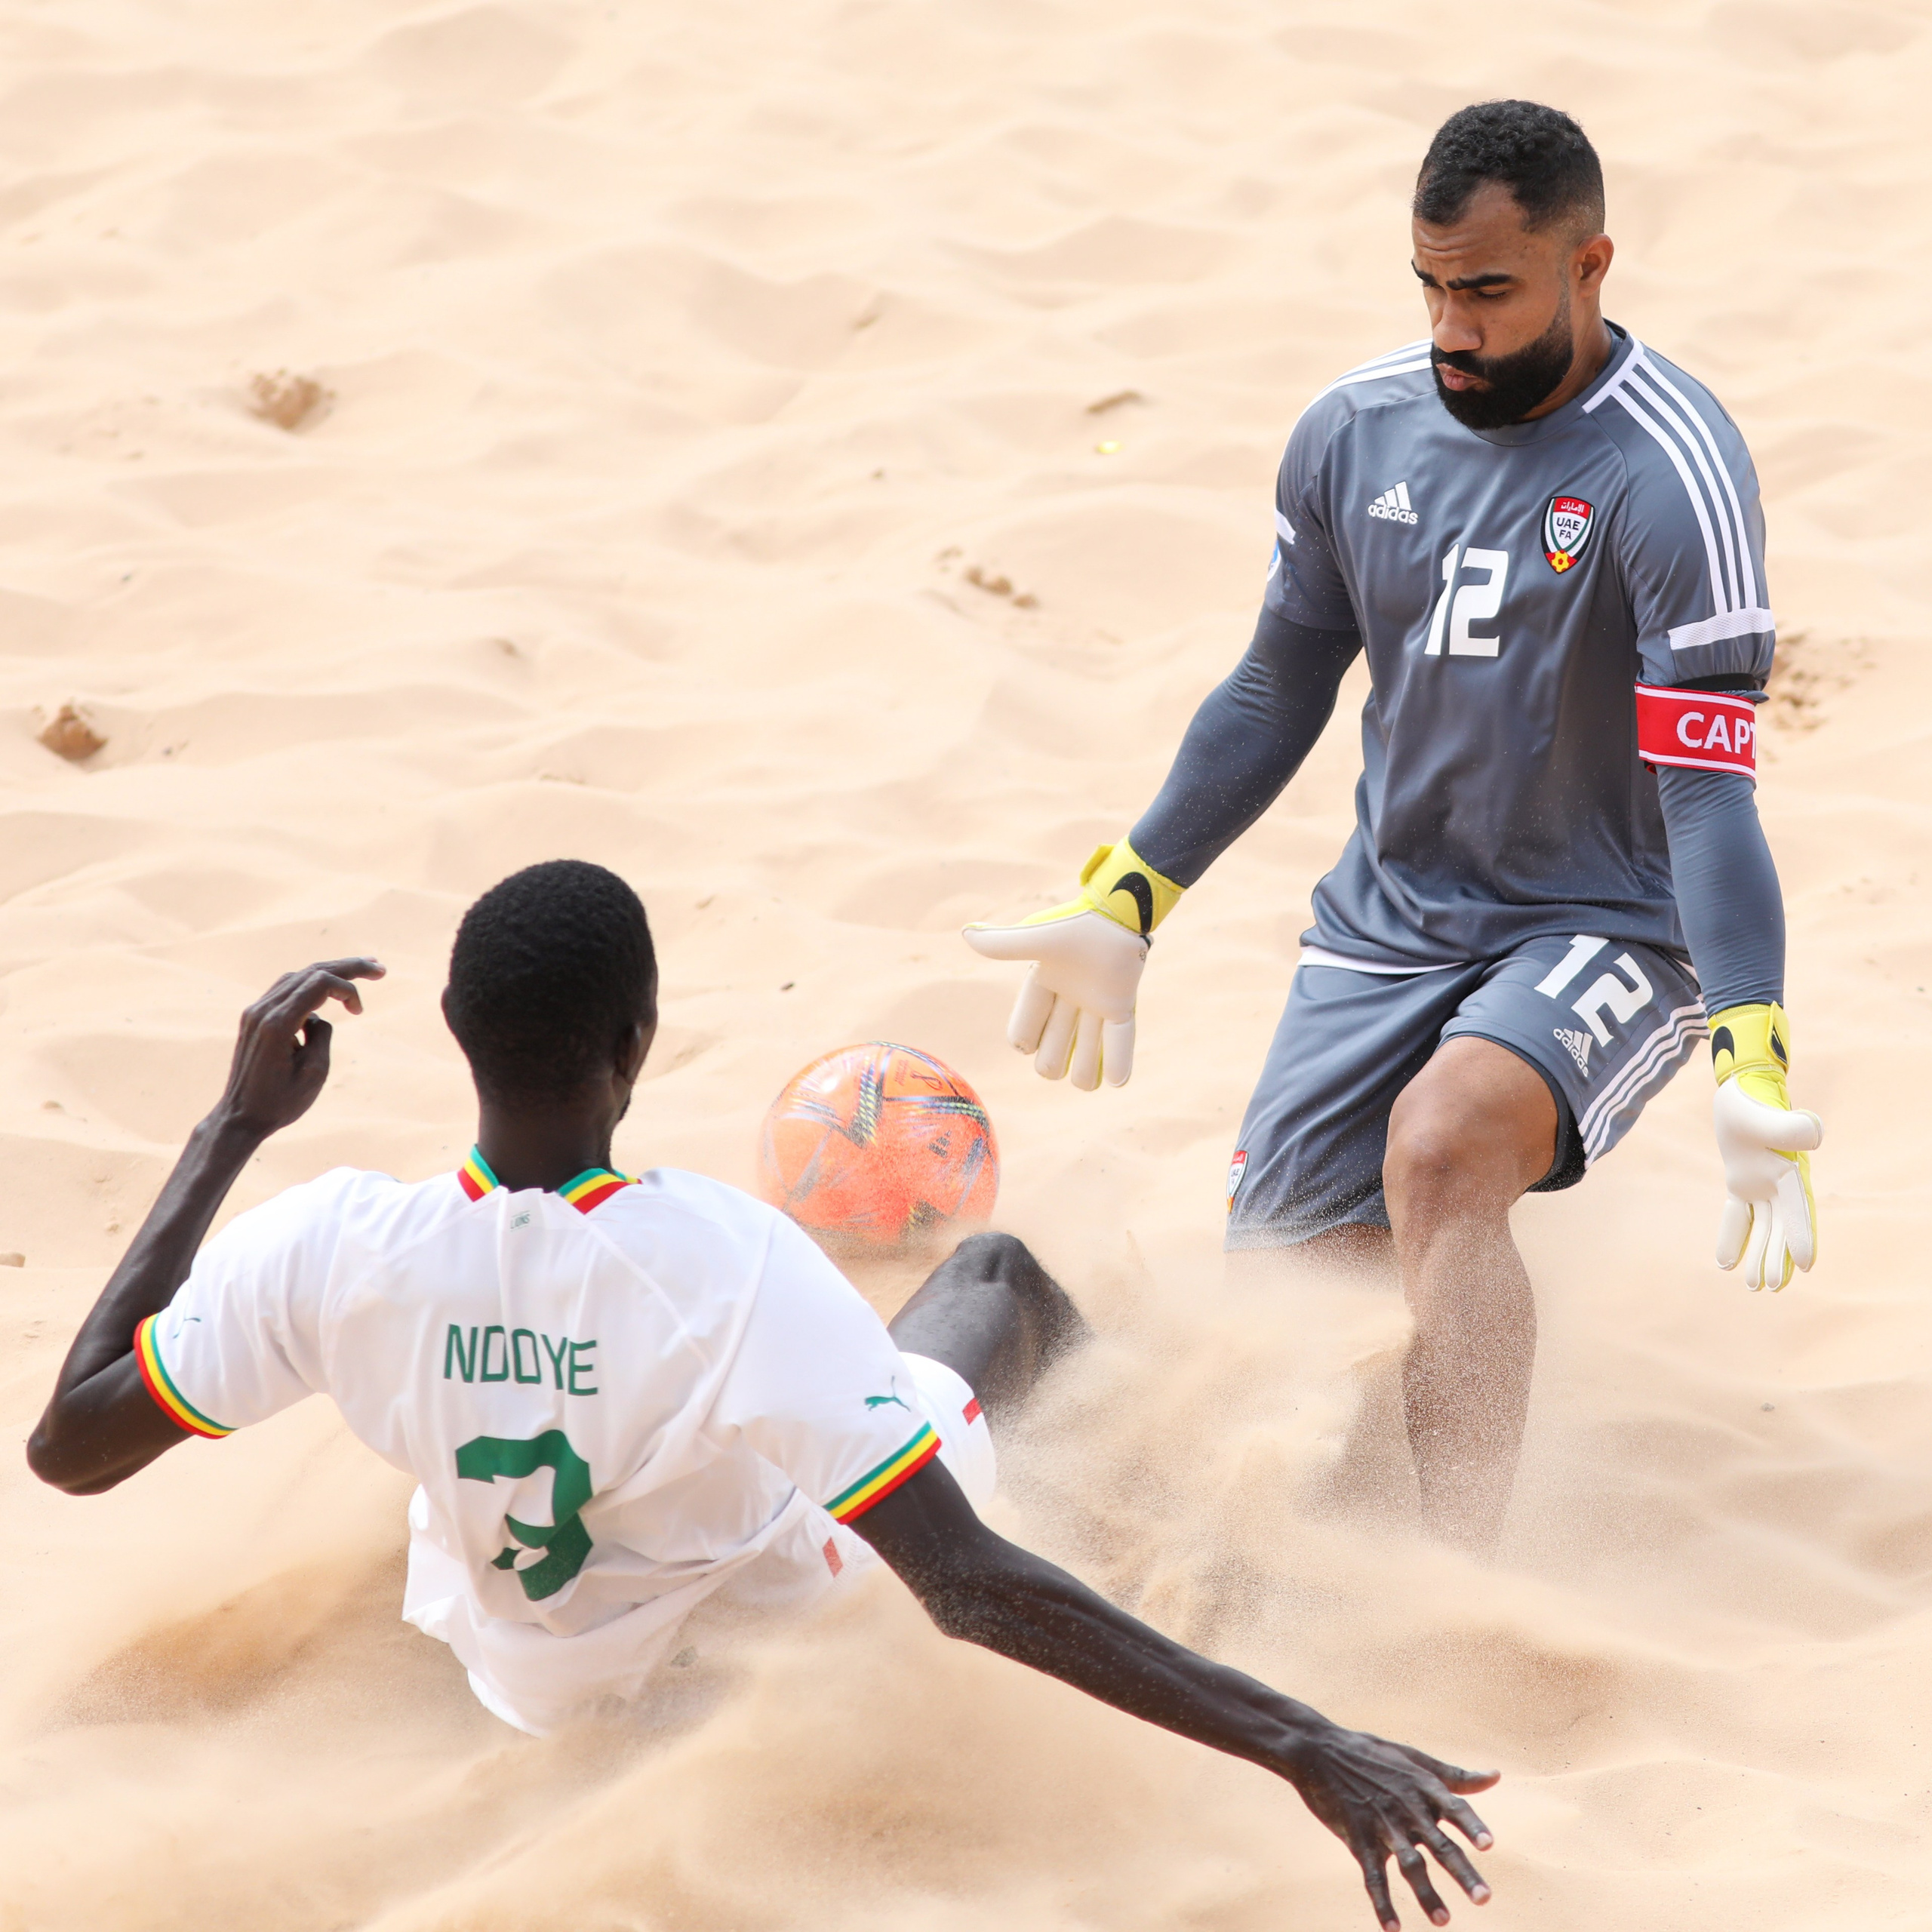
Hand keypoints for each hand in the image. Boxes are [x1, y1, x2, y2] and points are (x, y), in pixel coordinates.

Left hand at [210, 958, 384, 1138]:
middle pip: (310, 973)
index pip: (319, 983)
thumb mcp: (314, 1071)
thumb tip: (317, 1018)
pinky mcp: (254, 1018)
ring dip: (329, 973)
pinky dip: (311, 986)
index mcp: (278, 1024)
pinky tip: (328, 992)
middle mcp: (263, 1010)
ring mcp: (255, 1012)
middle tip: (379, 968)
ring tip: (359, 970)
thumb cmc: (279, 1102)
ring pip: (298, 977)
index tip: (359, 1011)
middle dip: (347, 968)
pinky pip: (286, 990)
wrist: (240, 1117)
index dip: (347, 988)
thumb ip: (323, 1035)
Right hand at [962, 838, 1180, 1089]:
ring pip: (1088, 1049)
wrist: (1117, 911)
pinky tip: (1118, 1083)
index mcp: (1042, 985)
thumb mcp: (1038, 937)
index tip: (1025, 1046)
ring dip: (1086, 1071)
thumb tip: (966, 934)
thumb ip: (1005, 944)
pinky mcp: (1122, 1004)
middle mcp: (1067, 999)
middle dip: (1052, 1063)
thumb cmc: (1075, 922)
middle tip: (1055, 1067)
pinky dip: (1119, 1061)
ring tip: (1086, 1083)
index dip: (1022, 1041)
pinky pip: (1121, 1038)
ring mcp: (1096, 1004)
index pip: (1024, 1028)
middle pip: (1054, 1047)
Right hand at [1284, 1724, 1496, 1930]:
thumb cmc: (1370, 1753)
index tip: (1488, 1845)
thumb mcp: (1413, 1758)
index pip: (1454, 1807)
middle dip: (1462, 1872)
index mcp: (1422, 1786)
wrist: (1318, 1750)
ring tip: (1444, 1920)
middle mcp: (1406, 1808)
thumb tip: (1495, 1776)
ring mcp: (1381, 1825)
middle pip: (1439, 1844)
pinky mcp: (1358, 1839)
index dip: (1471, 1825)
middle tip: (1484, 1898)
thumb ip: (1454, 1775)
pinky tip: (1393, 1929)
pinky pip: (1373, 1876)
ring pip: (1410, 1864)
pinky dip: (1382, 1903)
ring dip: (1427, 1894)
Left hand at [1708, 1002, 1819, 1290]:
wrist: (1741, 1087)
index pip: (1798, 1209)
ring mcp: (1761, 1185)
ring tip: (1754, 1287)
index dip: (1801, 1235)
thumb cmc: (1753, 1100)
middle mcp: (1778, 1183)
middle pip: (1781, 1226)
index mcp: (1788, 1171)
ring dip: (1760, 1254)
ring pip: (1762, 1227)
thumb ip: (1789, 1127)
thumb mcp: (1766, 1113)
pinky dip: (1733, 1236)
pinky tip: (1724, 1262)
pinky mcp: (1741, 1182)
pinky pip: (1738, 1215)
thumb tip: (1815, 1139)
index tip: (1806, 1264)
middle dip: (1777, 1256)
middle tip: (1770, 1287)